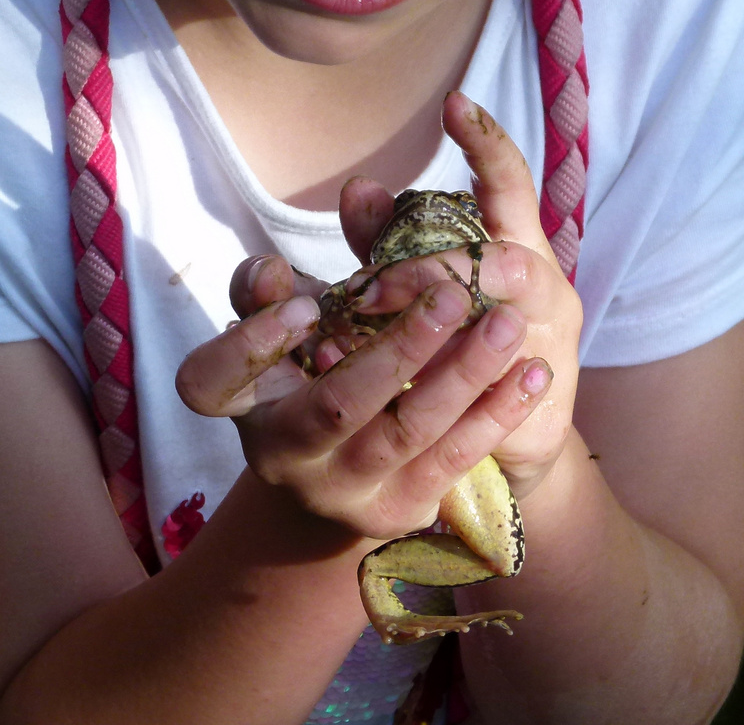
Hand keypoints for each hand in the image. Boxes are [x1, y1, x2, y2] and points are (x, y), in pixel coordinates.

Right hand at [174, 243, 552, 542]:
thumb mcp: (290, 332)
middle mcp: (284, 456)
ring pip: (408, 432)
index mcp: (243, 403)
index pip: (209, 381)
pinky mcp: (401, 510)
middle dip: (399, 350)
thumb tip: (317, 233)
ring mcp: (344, 491)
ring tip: (506, 325)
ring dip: (464, 375)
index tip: (303, 304)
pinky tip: (533, 373)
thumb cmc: (311, 376)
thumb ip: (293, 282)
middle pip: (337, 407)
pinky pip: (455, 459)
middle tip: (452, 295)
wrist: (339, 480)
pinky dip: (496, 413)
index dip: (250, 344)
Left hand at [336, 92, 582, 499]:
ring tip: (368, 333)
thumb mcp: (419, 284)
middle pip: (502, 262)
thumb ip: (389, 240)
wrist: (509, 437)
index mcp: (517, 245)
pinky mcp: (540, 405)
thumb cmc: (459, 342)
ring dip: (431, 331)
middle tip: (363, 286)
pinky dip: (432, 385)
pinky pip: (489, 391)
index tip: (454, 105)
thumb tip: (357, 188)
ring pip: (502, 327)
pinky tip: (381, 382)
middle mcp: (543, 288)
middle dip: (426, 271)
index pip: (513, 183)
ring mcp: (548, 346)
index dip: (488, 144)